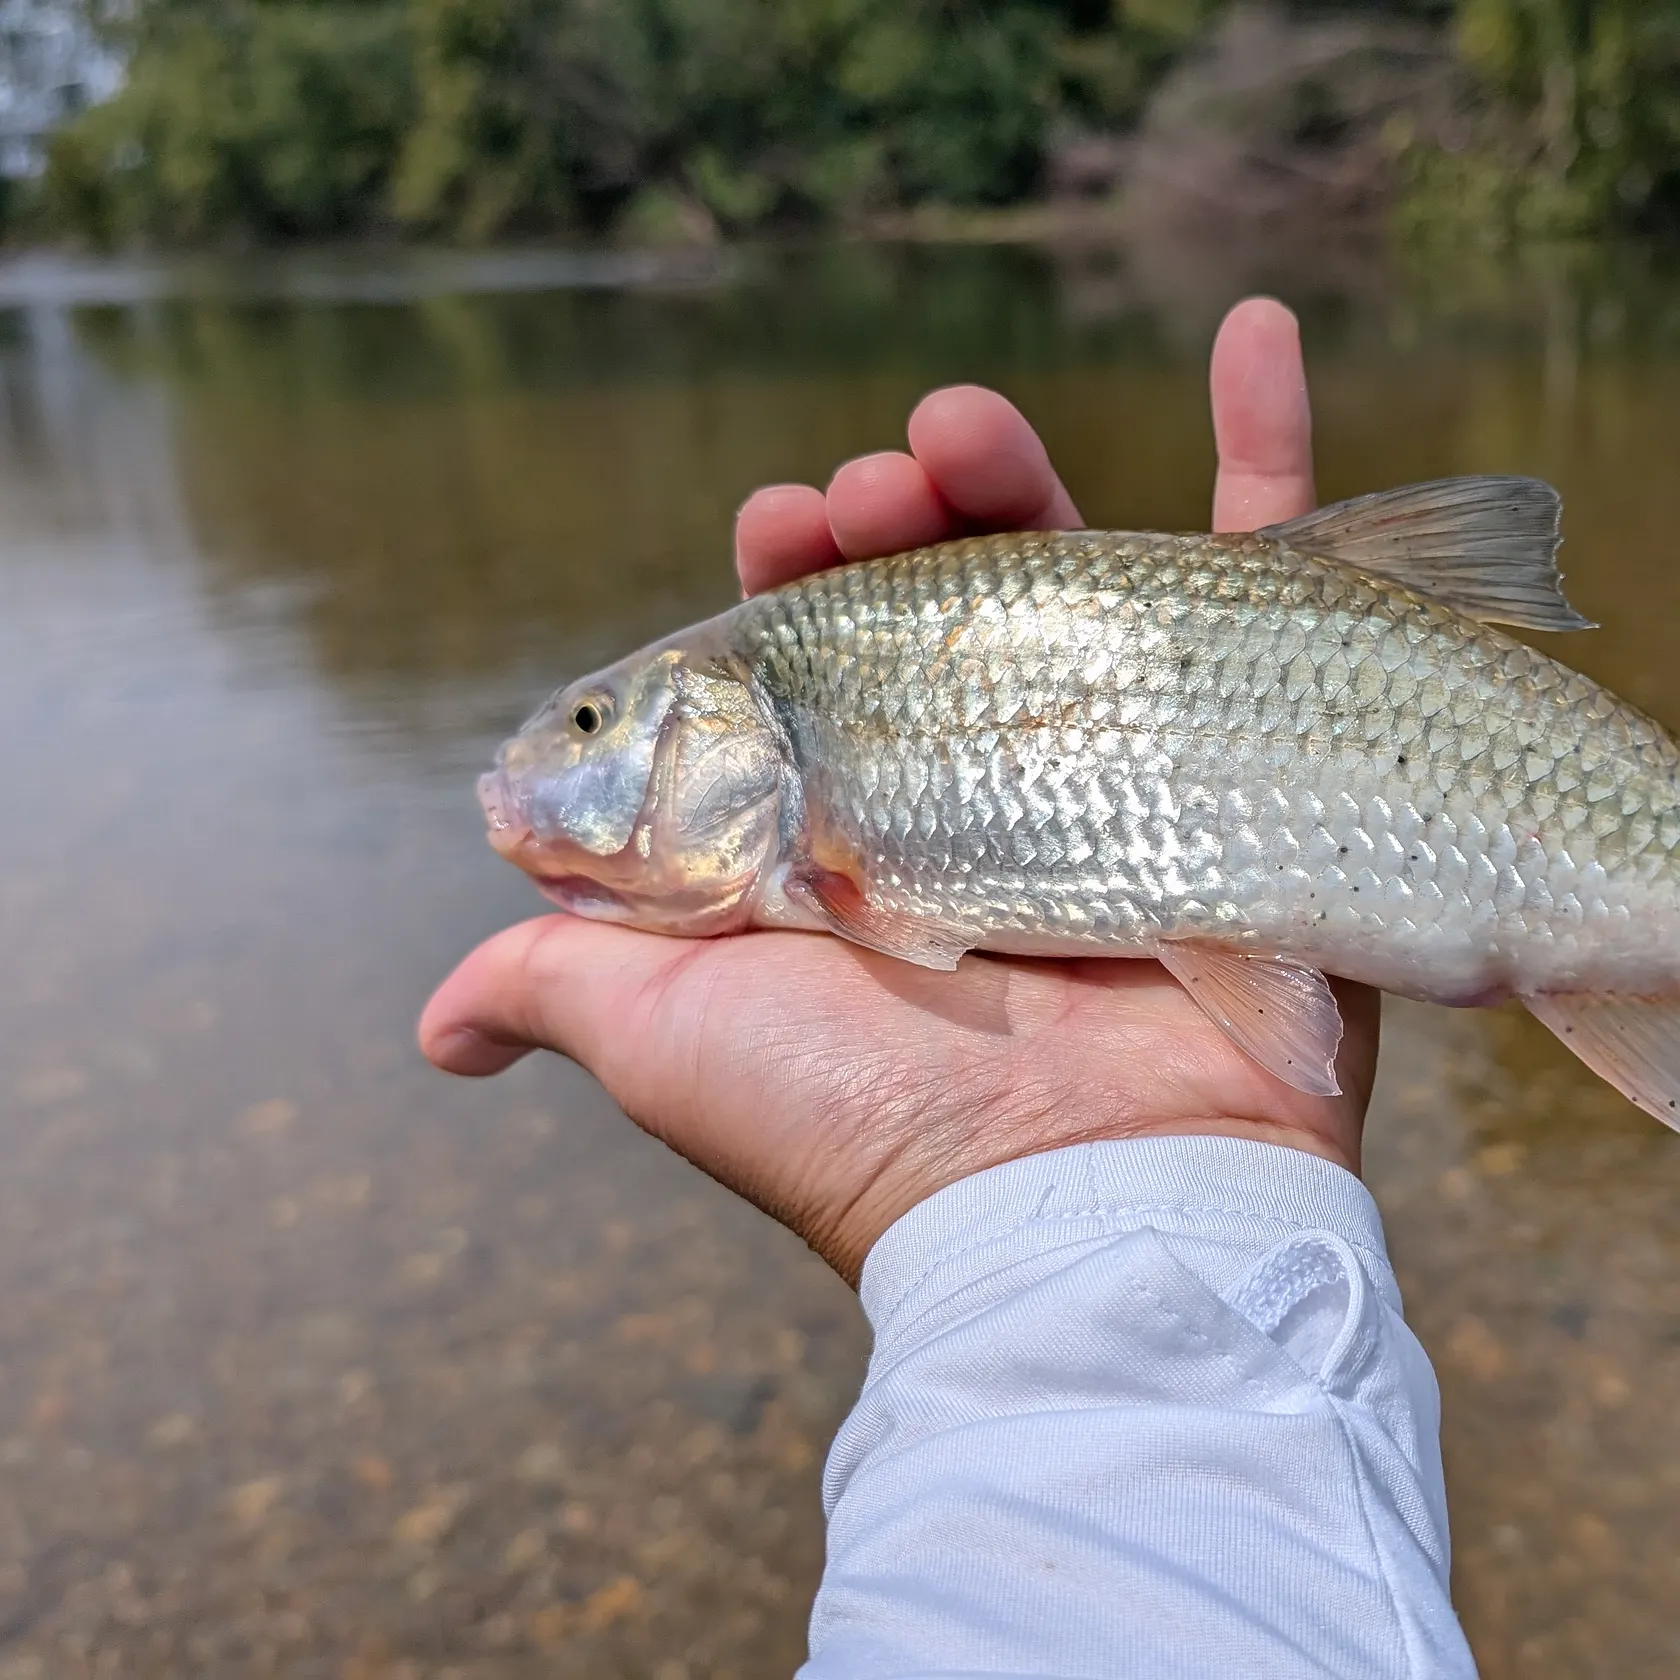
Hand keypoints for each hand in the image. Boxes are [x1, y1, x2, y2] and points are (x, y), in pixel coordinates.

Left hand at [419, 298, 1379, 1286]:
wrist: (1075, 1205)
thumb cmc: (856, 1116)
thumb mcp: (662, 1038)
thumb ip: (553, 987)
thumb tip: (438, 1028)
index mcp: (842, 831)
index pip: (808, 665)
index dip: (784, 581)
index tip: (772, 523)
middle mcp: (969, 796)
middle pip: (933, 608)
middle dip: (892, 520)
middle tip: (865, 482)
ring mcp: (1104, 771)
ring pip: (1064, 577)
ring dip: (1010, 478)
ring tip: (959, 428)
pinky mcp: (1230, 761)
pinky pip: (1272, 585)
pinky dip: (1273, 449)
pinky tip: (1259, 325)